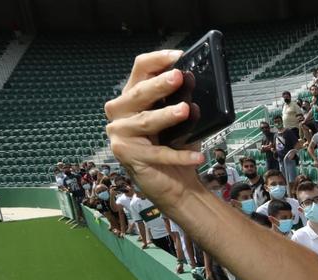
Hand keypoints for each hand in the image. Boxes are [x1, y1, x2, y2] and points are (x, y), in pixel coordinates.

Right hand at [103, 53, 206, 205]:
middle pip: (138, 93)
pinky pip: (157, 153)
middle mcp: (120, 112)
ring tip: (186, 110)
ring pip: (145, 121)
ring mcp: (120, 134)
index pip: (139, 70)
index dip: (157, 61)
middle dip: (159, 85)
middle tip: (178, 77)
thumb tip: (193, 83)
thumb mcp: (180, 120)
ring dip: (167, 116)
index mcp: (132, 96)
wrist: (175, 183)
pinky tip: (197, 156)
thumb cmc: (176, 146)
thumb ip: (181, 101)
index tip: (178, 57)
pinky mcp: (127, 155)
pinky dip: (179, 155)